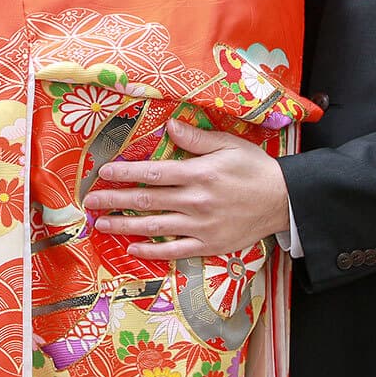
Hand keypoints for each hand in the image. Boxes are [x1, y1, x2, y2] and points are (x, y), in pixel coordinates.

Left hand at [79, 119, 289, 259]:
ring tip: (101, 224)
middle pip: (147, 200)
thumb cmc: (254, 168)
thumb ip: (196, 138)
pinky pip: (175, 250)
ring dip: (125, 225)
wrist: (284, 200)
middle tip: (90, 200)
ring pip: (155, 226)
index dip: (126, 173)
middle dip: (115, 199)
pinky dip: (152, 251)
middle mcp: (196, 201)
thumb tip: (169, 125)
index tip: (103, 172)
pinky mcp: (209, 244)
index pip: (153, 173)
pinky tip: (132, 248)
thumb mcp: (228, 145)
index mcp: (199, 173)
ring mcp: (201, 225)